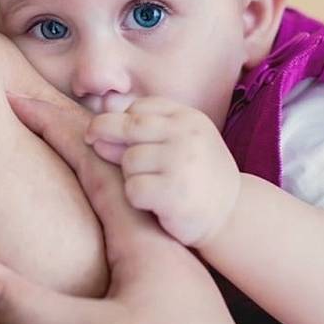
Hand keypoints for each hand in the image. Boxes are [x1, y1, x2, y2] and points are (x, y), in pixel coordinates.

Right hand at [0, 95, 248, 323]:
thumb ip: (12, 301)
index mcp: (142, 235)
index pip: (91, 159)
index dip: (51, 124)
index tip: (17, 97)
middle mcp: (157, 239)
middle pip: (111, 168)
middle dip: (68, 135)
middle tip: (31, 112)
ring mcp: (167, 264)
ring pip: (123, 197)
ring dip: (89, 167)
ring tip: (59, 154)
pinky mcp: (168, 290)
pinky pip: (128, 225)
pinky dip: (100, 204)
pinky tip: (94, 226)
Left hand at [85, 96, 240, 246]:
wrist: (232, 215)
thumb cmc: (195, 176)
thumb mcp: (179, 142)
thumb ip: (143, 130)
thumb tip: (95, 128)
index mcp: (189, 118)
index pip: (139, 108)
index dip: (122, 120)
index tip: (118, 134)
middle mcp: (187, 135)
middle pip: (127, 126)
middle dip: (103, 132)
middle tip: (92, 142)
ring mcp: (182, 162)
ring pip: (129, 160)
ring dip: (131, 175)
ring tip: (152, 185)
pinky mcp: (174, 193)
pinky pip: (133, 188)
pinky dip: (136, 198)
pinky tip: (154, 204)